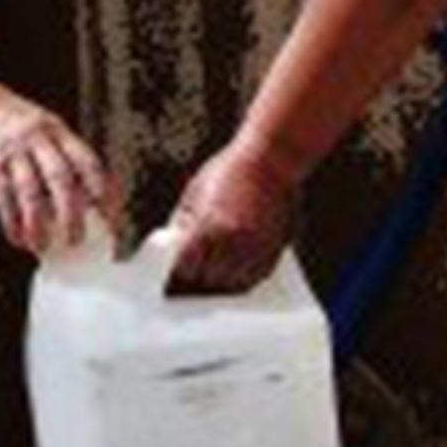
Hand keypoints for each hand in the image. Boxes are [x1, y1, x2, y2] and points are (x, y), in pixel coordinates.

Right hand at [0, 79, 110, 254]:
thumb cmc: (6, 114)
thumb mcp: (41, 123)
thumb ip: (61, 151)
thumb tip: (84, 192)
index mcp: (57, 129)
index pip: (88, 161)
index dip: (103, 190)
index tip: (109, 216)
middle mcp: (37, 138)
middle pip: (62, 179)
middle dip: (72, 214)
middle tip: (77, 240)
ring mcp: (12, 150)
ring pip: (31, 192)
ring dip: (39, 225)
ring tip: (43, 247)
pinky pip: (3, 198)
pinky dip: (12, 223)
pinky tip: (18, 239)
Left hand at [167, 141, 299, 293]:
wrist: (273, 160)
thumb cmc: (232, 170)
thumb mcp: (195, 192)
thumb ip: (182, 223)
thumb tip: (172, 247)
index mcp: (207, 227)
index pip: (184, 269)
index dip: (177, 272)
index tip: (173, 273)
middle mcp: (231, 243)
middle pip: (207, 281)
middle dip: (197, 279)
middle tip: (192, 274)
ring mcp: (255, 249)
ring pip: (232, 285)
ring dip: (220, 282)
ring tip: (213, 273)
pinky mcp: (274, 250)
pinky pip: (254, 278)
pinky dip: (242, 278)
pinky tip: (235, 268)